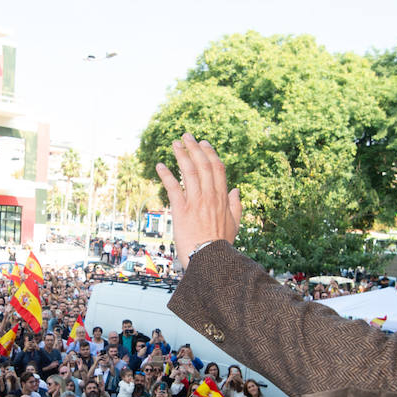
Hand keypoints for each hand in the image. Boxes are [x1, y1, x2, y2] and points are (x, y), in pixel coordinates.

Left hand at [154, 140, 242, 266]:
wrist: (210, 260)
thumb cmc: (221, 245)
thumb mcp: (235, 224)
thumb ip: (236, 206)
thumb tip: (236, 190)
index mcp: (222, 198)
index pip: (217, 169)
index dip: (210, 153)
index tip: (204, 143)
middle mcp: (210, 196)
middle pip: (203, 165)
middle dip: (194, 148)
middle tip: (186, 136)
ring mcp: (196, 202)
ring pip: (189, 172)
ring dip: (181, 155)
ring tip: (174, 144)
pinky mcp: (181, 210)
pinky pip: (173, 187)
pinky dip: (166, 175)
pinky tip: (160, 165)